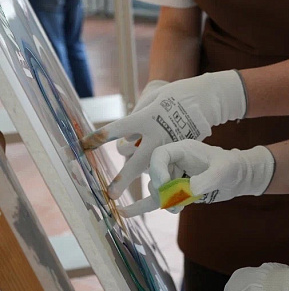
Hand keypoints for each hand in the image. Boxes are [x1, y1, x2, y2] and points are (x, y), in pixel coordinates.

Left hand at [81, 71, 246, 198]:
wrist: (204, 98)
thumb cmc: (175, 95)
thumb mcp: (153, 99)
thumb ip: (138, 117)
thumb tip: (127, 135)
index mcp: (144, 119)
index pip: (115, 131)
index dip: (96, 139)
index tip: (81, 146)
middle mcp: (154, 136)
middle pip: (132, 162)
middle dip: (121, 180)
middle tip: (110, 195)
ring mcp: (168, 146)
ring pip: (149, 168)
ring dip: (139, 174)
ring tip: (128, 188)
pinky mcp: (181, 151)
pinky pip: (166, 165)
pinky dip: (160, 171)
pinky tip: (157, 174)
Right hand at [119, 140, 274, 216]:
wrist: (236, 176)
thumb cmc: (230, 167)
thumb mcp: (222, 171)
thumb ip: (205, 180)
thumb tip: (186, 192)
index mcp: (182, 149)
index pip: (159, 155)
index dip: (158, 170)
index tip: (166, 185)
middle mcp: (173, 161)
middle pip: (154, 174)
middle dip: (160, 188)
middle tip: (173, 198)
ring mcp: (172, 176)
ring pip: (155, 189)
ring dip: (165, 201)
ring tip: (181, 205)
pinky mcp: (173, 192)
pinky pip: (154, 199)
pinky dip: (141, 206)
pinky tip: (125, 213)